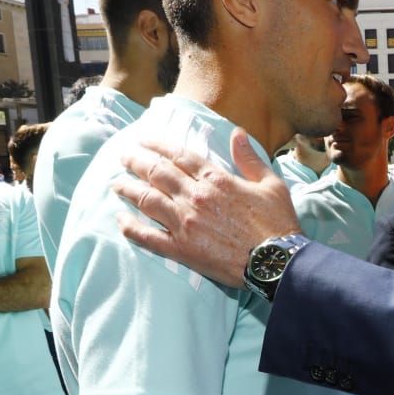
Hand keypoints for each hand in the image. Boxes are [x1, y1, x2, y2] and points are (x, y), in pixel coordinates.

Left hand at [114, 128, 294, 288]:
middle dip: (137, 162)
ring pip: (147, 200)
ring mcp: (185, 224)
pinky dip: (131, 228)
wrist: (276, 261)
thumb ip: (250, 158)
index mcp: (216, 179)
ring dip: (129, 189)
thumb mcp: (271, 184)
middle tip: (124, 157)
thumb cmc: (277, 223)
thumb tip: (237, 133)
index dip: (159, 145)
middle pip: (157, 173)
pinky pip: (148, 237)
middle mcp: (195, 197)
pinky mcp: (182, 249)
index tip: (144, 139)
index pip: (180, 155)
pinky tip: (120, 220)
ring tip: (116, 184)